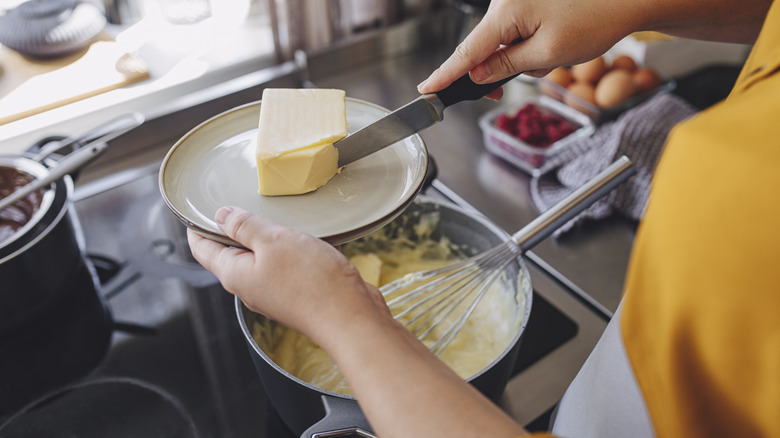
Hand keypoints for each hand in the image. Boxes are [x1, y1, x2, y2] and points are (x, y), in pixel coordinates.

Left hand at [187, 206, 388, 340]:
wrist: (350, 317)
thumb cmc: (312, 283)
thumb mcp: (274, 240)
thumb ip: (245, 226)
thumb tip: (222, 215)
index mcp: (235, 274)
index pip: (203, 249)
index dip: (197, 226)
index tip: (196, 208)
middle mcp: (251, 286)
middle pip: (231, 254)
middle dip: (232, 229)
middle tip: (238, 203)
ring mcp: (274, 292)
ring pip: (261, 259)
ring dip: (266, 238)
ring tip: (275, 215)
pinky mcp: (298, 294)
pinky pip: (286, 266)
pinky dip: (290, 249)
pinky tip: (306, 237)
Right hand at [418, 0, 635, 97]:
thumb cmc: (594, 19)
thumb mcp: (548, 54)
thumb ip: (506, 66)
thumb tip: (477, 75)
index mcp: (506, 11)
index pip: (466, 52)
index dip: (446, 75)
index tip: (426, 89)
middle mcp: (505, 3)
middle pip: (483, 50)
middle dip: (497, 72)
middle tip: (502, 93)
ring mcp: (517, 4)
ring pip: (503, 46)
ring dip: (522, 61)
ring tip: (554, 56)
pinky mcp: (529, 6)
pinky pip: (517, 36)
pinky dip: (531, 49)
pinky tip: (555, 47)